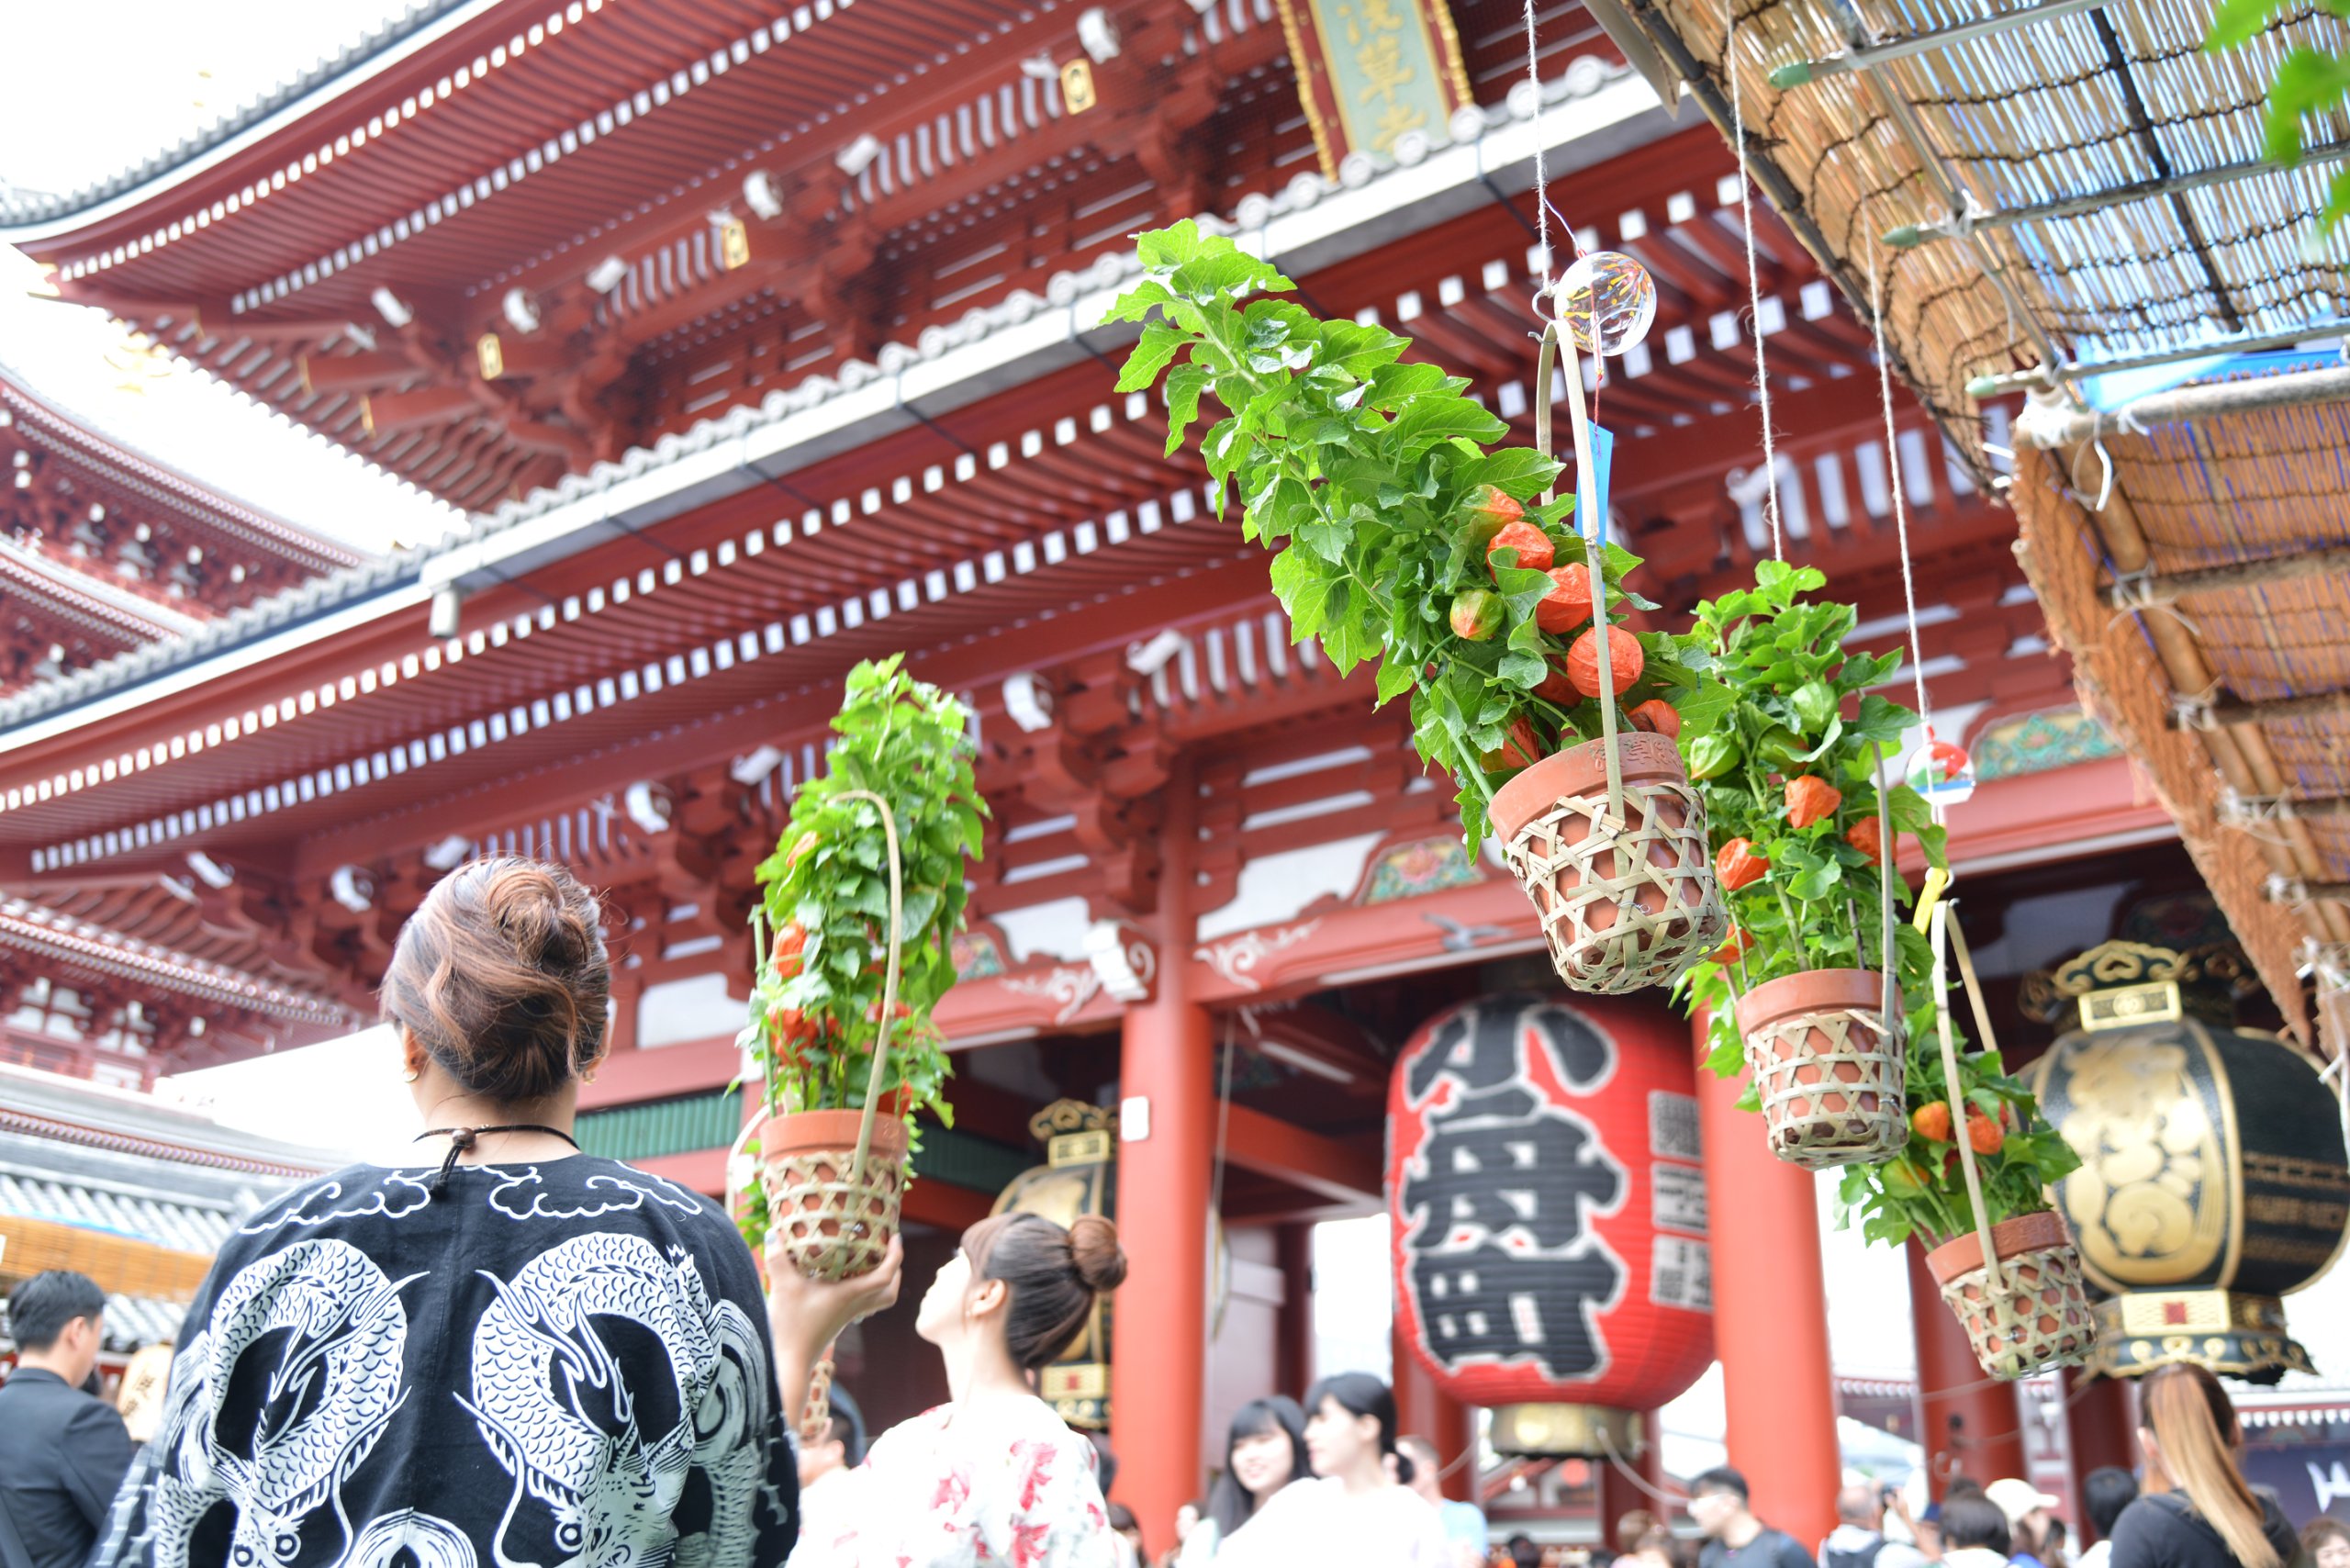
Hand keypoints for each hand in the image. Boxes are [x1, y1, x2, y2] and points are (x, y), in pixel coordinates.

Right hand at [765, 1232, 904, 1358]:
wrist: (788, 1363)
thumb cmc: (791, 1327)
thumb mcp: (783, 1288)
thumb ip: (778, 1259)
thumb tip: (772, 1232)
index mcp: (849, 1295)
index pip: (885, 1276)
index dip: (895, 1255)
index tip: (895, 1237)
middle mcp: (853, 1306)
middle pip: (889, 1293)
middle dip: (894, 1271)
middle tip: (887, 1251)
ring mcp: (845, 1316)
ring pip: (876, 1300)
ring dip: (879, 1281)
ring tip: (868, 1261)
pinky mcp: (836, 1322)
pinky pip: (860, 1303)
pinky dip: (860, 1289)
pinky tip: (840, 1278)